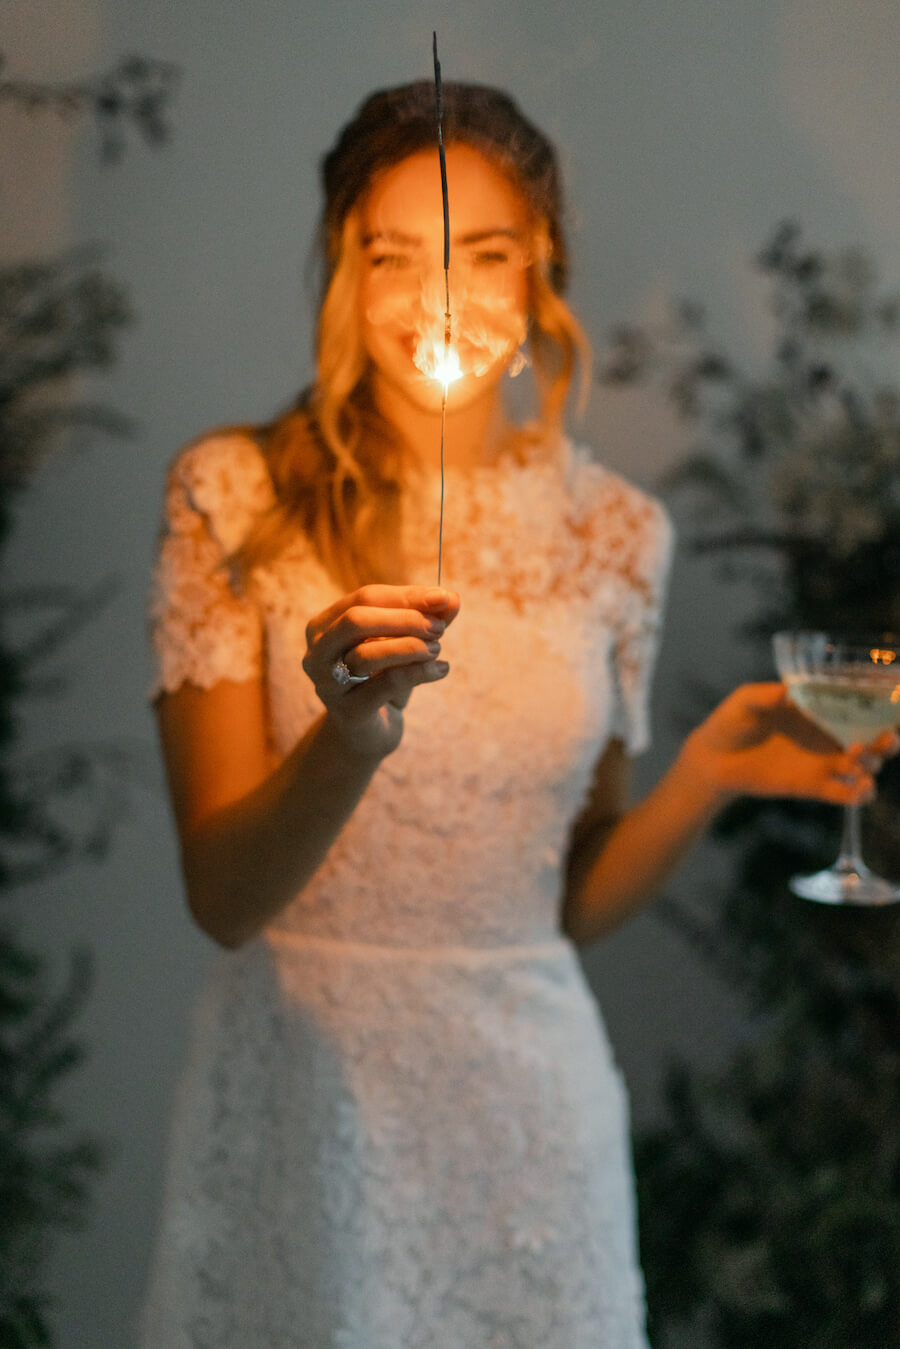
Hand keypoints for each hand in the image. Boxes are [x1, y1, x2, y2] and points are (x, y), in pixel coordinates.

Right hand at [303, 584, 459, 758]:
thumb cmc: (384, 678)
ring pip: (367, 655)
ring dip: (410, 647)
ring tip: (437, 649)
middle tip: (439, 628)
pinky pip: (386, 685)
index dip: (406, 596)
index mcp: (325, 625)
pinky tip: (442, 669)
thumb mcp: (405, 643)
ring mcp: (327, 684)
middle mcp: (318, 652)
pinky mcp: (348, 711)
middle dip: (404, 619)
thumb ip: (427, 619)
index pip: (365, 598)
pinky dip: (419, 673)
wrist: (370, 732)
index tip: (443, 598)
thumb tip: (452, 598)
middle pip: (357, 620)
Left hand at [682, 682, 899, 807]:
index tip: (893, 705)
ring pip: (867, 767)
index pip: (860, 706)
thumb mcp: (745, 701)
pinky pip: (847, 794)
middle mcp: (828, 736)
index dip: (882, 707)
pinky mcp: (814, 786)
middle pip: (874, 739)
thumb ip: (765, 695)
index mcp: (819, 709)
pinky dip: (860, 794)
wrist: (713, 759)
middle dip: (889, 740)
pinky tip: (858, 789)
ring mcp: (823, 762)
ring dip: (873, 763)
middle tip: (885, 737)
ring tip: (855, 755)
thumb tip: (787, 692)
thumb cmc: (730, 722)